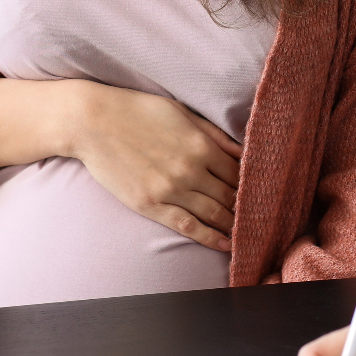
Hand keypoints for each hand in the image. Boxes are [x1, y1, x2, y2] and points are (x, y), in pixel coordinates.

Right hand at [0, 78, 242, 250]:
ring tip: (250, 233)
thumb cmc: (137, 111)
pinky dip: (210, 237)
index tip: (263, 192)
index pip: (239, 172)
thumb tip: (244, 151)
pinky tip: (225, 244)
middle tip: (263, 217)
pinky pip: (188, 225)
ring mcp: (170, 190)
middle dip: (248, 207)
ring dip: (234, 225)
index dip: (253, 184)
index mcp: (201, 145)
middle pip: (230, 196)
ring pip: (214, 214)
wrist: (92, 122)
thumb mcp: (181, 113)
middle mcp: (190, 170)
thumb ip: (213, 134)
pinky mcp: (150, 205)